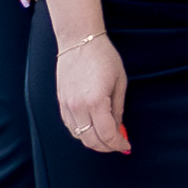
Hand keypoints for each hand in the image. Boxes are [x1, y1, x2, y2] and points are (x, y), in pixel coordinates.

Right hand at [56, 31, 129, 156]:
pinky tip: (92, 128)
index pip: (107, 135)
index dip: (118, 144)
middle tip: (118, 145)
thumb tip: (119, 129)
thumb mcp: (120, 82)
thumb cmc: (103, 57)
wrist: (79, 40)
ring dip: (93, 141)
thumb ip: (118, 109)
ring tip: (106, 137)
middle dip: (107, 147)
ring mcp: (67, 105)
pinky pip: (70, 126)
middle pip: (92, 140)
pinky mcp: (61, 102)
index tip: (126, 146)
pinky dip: (81, 132)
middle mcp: (78, 107)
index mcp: (96, 102)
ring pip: (79, 135)